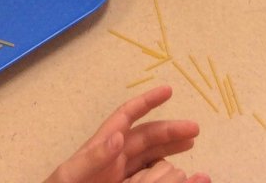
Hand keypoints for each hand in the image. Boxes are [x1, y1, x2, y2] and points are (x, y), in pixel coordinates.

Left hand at [44, 85, 208, 182]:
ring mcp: (121, 177)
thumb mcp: (70, 175)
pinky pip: (150, 180)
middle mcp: (115, 159)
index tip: (168, 90)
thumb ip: (94, 157)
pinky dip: (168, 177)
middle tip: (195, 129)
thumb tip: (118, 137)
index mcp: (102, 146)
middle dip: (170, 130)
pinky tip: (184, 178)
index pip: (127, 117)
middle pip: (147, 138)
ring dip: (172, 151)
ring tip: (191, 145)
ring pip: (152, 159)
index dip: (147, 102)